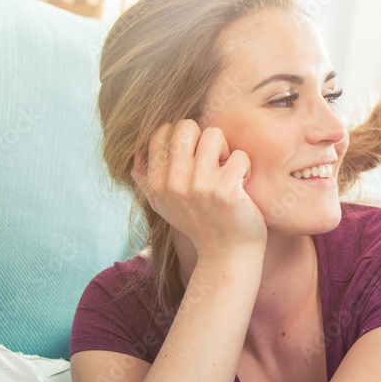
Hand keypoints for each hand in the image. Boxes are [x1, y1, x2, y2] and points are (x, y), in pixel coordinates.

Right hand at [132, 120, 266, 260]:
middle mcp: (174, 182)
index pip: (162, 132)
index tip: (195, 159)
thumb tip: (135, 152)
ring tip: (227, 174)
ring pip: (215, 135)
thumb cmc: (199, 224)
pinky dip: (245, 169)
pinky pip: (240, 156)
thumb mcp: (163, 205)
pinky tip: (241, 188)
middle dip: (204, 138)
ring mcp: (201, 186)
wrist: (226, 255)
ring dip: (227, 152)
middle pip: (187, 126)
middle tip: (214, 162)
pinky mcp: (227, 191)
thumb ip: (146, 179)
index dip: (184, 138)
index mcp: (157, 182)